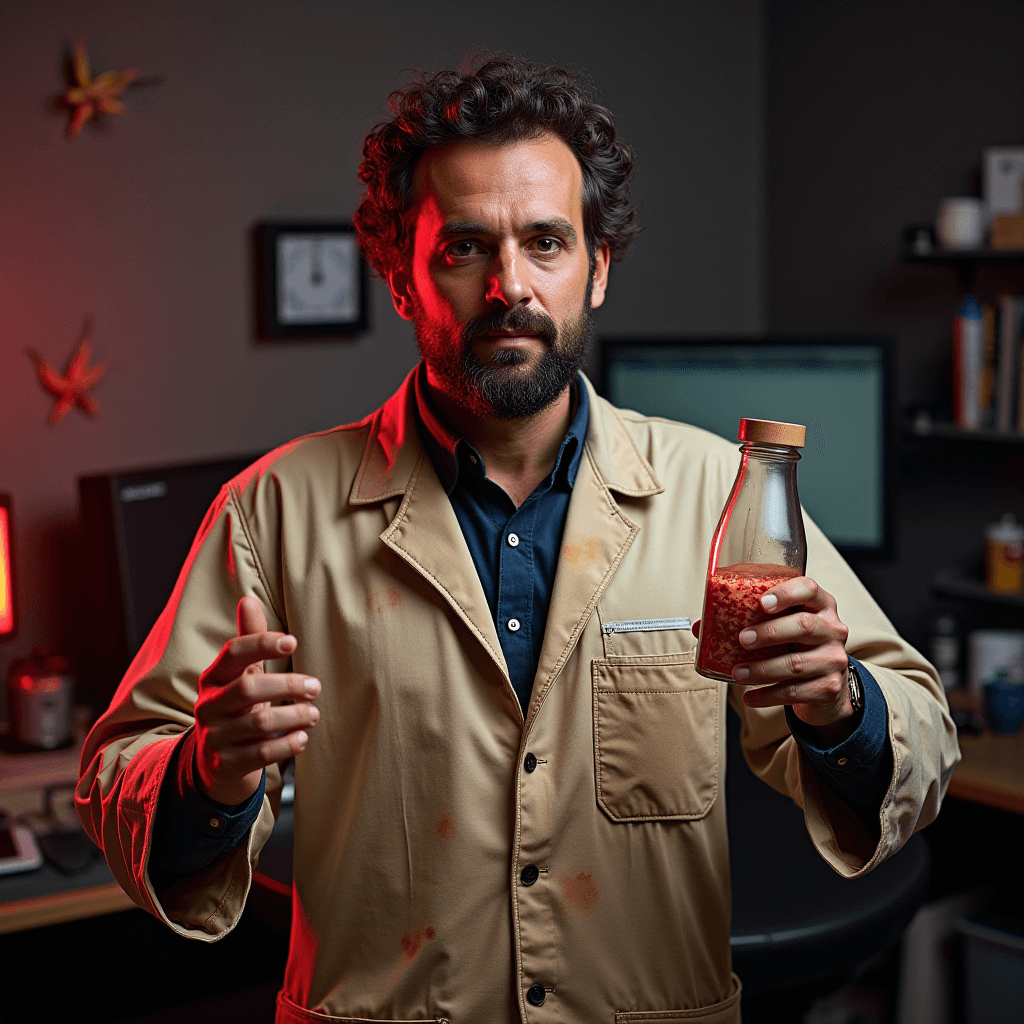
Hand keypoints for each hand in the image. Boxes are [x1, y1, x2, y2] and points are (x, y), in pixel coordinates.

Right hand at [194, 596, 320, 805]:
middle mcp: (209, 705)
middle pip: (248, 690)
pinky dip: (287, 745)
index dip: (262, 644)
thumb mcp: (240, 675)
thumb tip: (247, 600)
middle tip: (316, 687)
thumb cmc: (236, 707)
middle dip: (287, 686)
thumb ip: (248, 640)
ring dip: (293, 716)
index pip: (233, 653)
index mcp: (213, 677)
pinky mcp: (226, 764)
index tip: (293, 642)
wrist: (214, 763)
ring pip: (258, 724)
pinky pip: (261, 754)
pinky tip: (303, 737)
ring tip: (314, 713)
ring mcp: (215, 737)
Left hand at [694, 576, 853, 743]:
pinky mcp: (829, 687)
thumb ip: (745, 621)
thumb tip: (701, 626)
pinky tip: (749, 697)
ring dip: (762, 669)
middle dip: (769, 632)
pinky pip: (795, 691)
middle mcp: (833, 628)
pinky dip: (768, 695)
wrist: (824, 685)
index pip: (809, 589)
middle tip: (742, 639)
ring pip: (796, 663)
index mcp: (819, 605)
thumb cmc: (793, 646)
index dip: (786, 593)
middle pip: (804, 626)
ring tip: (737, 673)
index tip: (762, 602)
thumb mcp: (778, 628)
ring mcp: (834, 659)